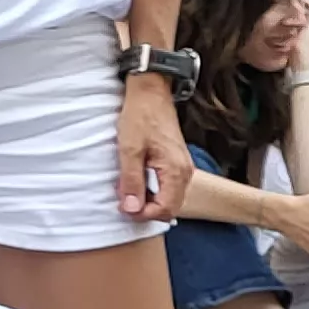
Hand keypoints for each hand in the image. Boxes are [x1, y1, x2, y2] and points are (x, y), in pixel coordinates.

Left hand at [115, 79, 185, 221]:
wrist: (150, 93)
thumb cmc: (140, 118)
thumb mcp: (129, 150)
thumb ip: (131, 181)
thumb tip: (131, 209)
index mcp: (176, 172)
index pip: (165, 210)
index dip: (143, 214)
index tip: (123, 207)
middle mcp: (185, 173)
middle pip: (169, 207)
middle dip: (146, 209)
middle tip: (123, 198)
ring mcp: (182, 168)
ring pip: (168, 198)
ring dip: (148, 200)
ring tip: (128, 188)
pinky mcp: (176, 163)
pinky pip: (167, 186)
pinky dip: (152, 189)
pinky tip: (136, 180)